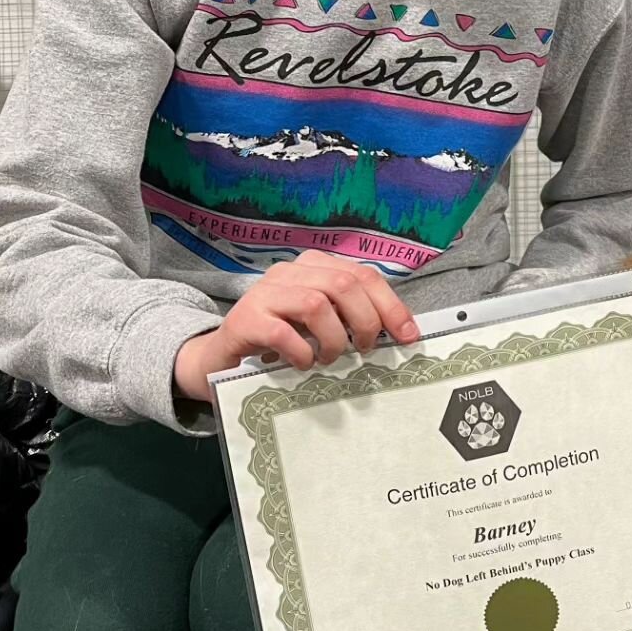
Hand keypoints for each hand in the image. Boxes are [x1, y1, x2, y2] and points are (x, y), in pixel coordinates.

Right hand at [173, 251, 418, 401]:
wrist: (222, 357)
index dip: (391, 305)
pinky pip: (282, 332)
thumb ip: (352, 316)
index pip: (363, 275)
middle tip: (364, 349)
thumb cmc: (281, 340)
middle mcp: (288, 272)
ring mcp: (264, 293)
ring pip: (316, 304)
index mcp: (314, 267)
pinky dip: (302, 352)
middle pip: (344, 284)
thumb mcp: (321, 323)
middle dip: (365, 321)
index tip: (408, 336)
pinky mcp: (245, 319)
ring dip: (333, 339)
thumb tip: (400, 330)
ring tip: (330, 358)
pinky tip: (304, 363)